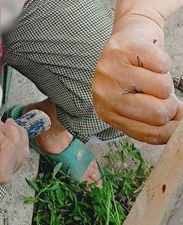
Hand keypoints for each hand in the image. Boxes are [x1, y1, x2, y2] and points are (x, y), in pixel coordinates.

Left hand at [92, 15, 181, 143]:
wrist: (130, 38)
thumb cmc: (137, 75)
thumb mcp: (141, 102)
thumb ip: (156, 120)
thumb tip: (178, 132)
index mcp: (106, 113)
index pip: (147, 133)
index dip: (170, 129)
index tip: (177, 119)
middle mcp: (102, 94)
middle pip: (157, 114)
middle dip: (169, 104)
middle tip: (161, 93)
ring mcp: (108, 70)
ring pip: (162, 88)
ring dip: (165, 81)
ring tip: (151, 74)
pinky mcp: (121, 48)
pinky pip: (162, 64)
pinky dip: (164, 62)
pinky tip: (149, 61)